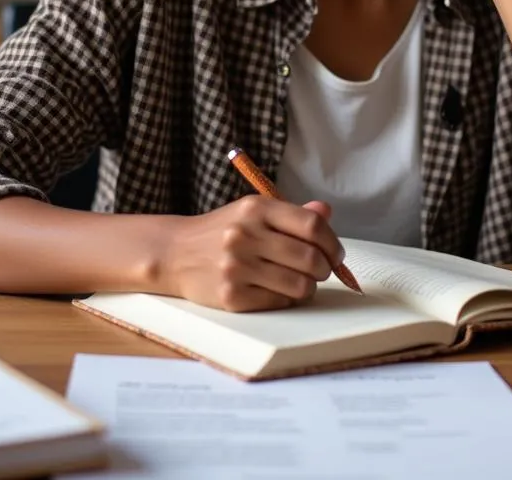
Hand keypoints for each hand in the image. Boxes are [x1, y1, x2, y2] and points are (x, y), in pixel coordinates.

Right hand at [154, 196, 343, 311]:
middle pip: (310, 258)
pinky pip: (279, 302)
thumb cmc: (223, 231)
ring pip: (299, 285)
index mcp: (256, 208)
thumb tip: (326, 213)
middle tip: (322, 270)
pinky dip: (287, 299)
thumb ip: (292, 213)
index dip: (332, 243)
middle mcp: (246, 235)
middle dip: (325, 268)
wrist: (176, 253)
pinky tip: (278, 290)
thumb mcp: (254, 211)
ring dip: (308, 287)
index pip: (312, 226)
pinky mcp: (231, 296)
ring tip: (300, 281)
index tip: (335, 253)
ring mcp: (237, 267)